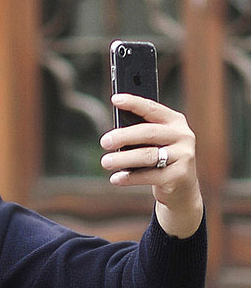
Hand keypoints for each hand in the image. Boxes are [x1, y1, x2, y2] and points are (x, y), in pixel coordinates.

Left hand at [100, 94, 203, 237]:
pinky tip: (116, 178)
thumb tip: (113, 134)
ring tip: (106, 161)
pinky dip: (130, 177)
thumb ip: (141, 133)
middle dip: (123, 136)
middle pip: (148, 132)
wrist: (182, 188)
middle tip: (104, 141)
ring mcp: (183, 156)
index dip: (134, 103)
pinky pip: (150, 176)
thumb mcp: (156, 142)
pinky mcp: (179, 176)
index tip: (115, 99)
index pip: (152, 108)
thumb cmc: (162, 159)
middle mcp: (183, 136)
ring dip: (123, 159)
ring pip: (148, 155)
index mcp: (175, 121)